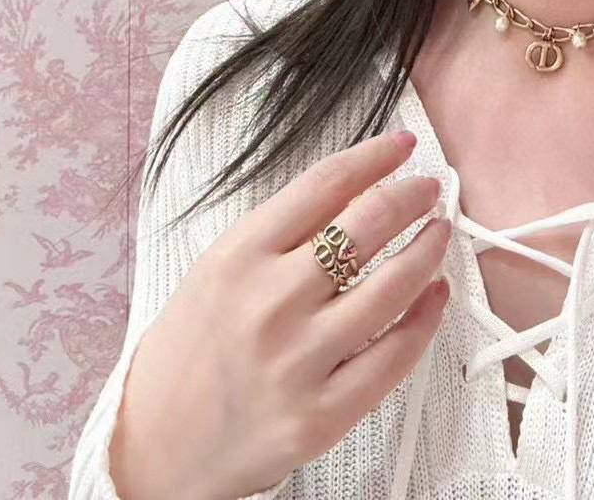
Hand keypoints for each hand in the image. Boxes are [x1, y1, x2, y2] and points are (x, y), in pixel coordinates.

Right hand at [109, 132, 450, 499]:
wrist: (154, 449)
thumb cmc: (189, 351)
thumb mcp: (217, 271)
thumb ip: (281, 233)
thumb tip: (360, 189)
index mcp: (238, 256)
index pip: (325, 183)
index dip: (376, 156)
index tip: (403, 145)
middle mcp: (270, 303)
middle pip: (368, 224)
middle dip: (412, 196)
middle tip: (429, 189)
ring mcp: (298, 361)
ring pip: (394, 285)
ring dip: (429, 248)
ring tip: (439, 232)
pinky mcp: (320, 415)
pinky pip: (395, 356)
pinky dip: (427, 317)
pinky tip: (436, 294)